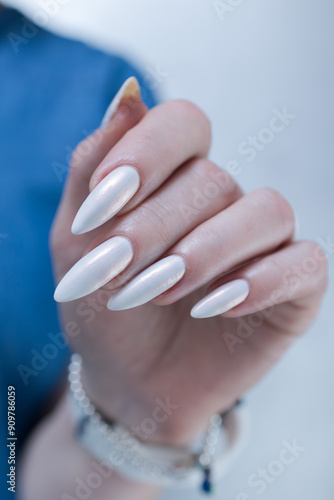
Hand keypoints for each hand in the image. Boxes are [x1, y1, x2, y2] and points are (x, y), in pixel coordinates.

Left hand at [50, 79, 326, 444]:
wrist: (129, 378)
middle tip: (118, 270)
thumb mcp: (77, 239)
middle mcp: (225, 201)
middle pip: (213, 179)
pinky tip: (216, 306)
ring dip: (207, 250)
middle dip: (158, 226)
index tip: (103, 202)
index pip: (184, 123)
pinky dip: (261, 280)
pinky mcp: (294, 286)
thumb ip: (92, 168)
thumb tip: (128, 96)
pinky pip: (304, 263)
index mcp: (175, 179)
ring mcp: (263, 242)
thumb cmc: (103, 305)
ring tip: (161, 290)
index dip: (147, 152)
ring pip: (265, 211)